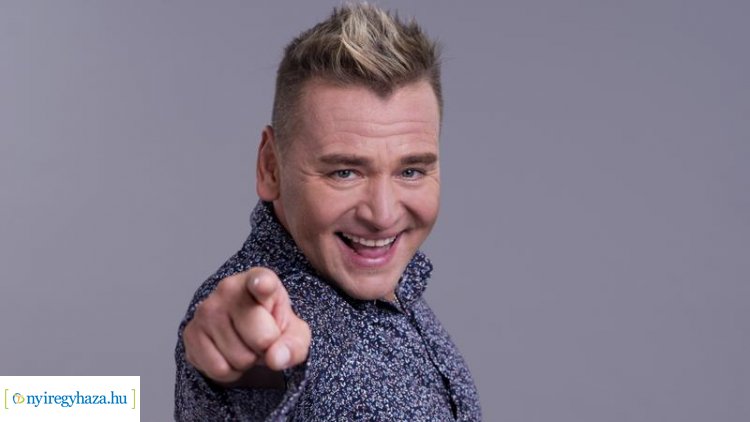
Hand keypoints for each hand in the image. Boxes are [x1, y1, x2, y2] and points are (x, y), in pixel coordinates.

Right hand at [183, 267, 310, 384]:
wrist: (243, 331)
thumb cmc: (271, 325)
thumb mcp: (294, 333)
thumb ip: (293, 344)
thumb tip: (275, 358)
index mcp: (260, 279)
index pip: (261, 281)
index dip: (262, 284)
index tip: (262, 285)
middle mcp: (229, 289)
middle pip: (261, 338)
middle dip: (266, 348)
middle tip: (263, 339)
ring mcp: (206, 310)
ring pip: (239, 358)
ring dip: (247, 361)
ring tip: (246, 344)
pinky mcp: (191, 332)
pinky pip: (219, 369)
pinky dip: (230, 371)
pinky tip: (230, 354)